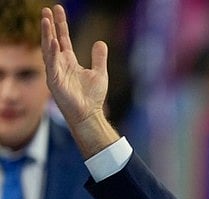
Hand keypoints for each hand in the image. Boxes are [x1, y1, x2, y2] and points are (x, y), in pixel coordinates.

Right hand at [41, 5, 118, 156]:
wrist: (89, 114)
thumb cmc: (92, 97)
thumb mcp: (99, 73)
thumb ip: (99, 57)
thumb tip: (100, 42)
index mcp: (69, 62)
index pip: (63, 39)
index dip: (60, 25)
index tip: (58, 10)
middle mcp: (60, 64)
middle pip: (52, 40)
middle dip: (50, 25)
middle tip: (46, 9)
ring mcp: (55, 72)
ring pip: (48, 49)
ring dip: (47, 35)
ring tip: (46, 20)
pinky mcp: (54, 81)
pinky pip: (52, 64)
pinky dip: (52, 52)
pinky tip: (53, 41)